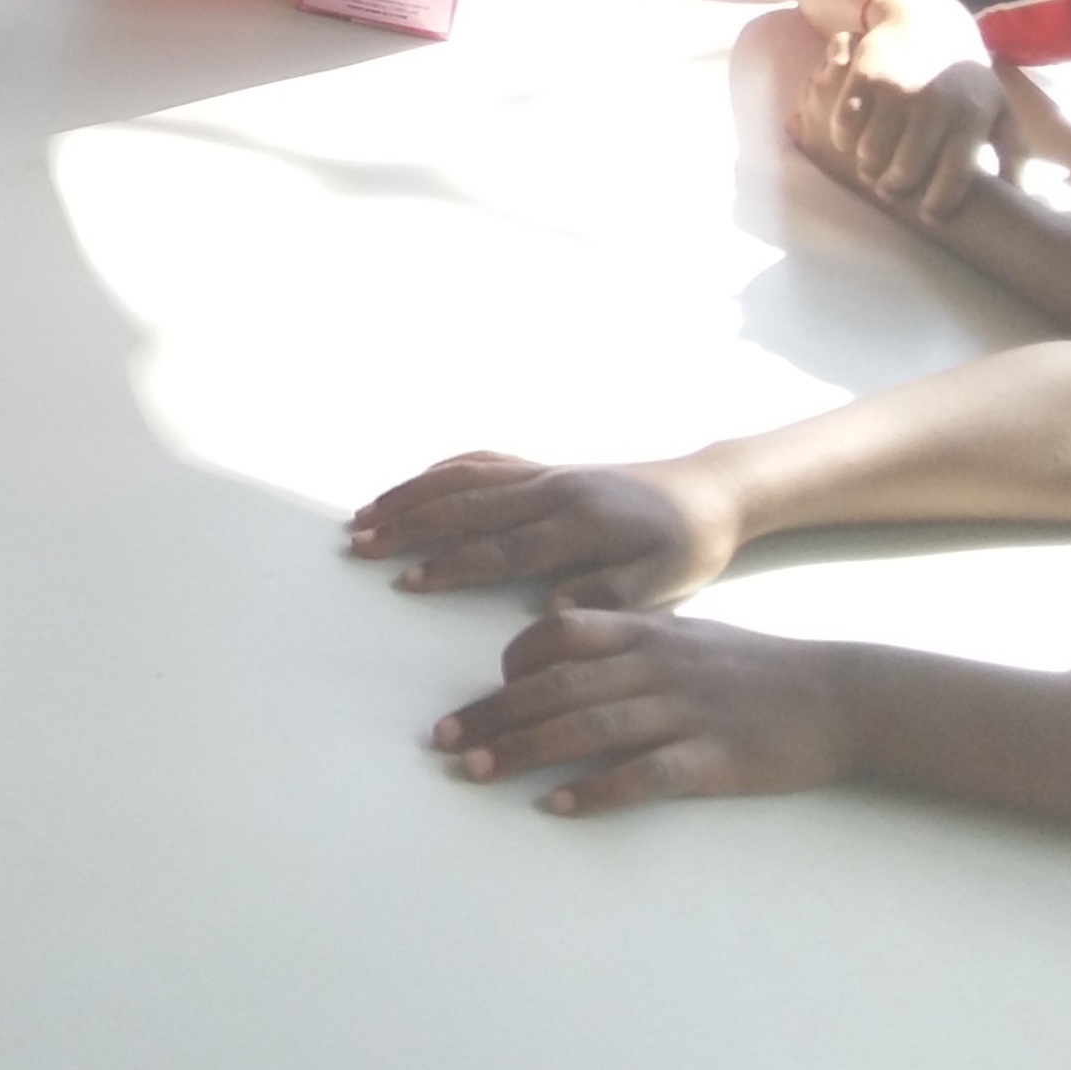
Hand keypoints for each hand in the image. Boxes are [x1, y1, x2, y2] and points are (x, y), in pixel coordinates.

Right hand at [349, 451, 745, 608]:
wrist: (710, 490)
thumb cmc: (686, 545)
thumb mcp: (662, 584)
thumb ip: (607, 595)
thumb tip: (551, 608)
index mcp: (578, 524)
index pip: (501, 547)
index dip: (452, 564)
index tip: (407, 580)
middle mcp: (552, 489)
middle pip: (466, 506)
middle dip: (408, 525)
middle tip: (360, 543)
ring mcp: (544, 473)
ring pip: (464, 478)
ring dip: (411, 495)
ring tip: (367, 514)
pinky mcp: (544, 467)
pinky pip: (483, 461)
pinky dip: (441, 471)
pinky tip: (416, 486)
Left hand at [431, 608, 859, 815]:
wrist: (842, 695)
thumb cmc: (753, 669)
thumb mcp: (684, 636)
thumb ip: (624, 641)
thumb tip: (554, 653)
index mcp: (645, 631)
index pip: (557, 633)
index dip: (511, 663)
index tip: (480, 694)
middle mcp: (655, 665)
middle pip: (556, 685)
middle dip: (493, 712)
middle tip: (442, 740)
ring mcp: (684, 710)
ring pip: (587, 726)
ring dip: (524, 750)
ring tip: (477, 771)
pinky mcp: (714, 758)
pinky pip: (645, 774)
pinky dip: (598, 790)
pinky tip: (560, 806)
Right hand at [791, 31, 1015, 231]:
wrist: (928, 21)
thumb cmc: (966, 79)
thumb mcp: (998, 110)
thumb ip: (1014, 154)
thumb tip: (1023, 197)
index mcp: (971, 116)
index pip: (954, 176)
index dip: (939, 205)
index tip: (929, 218)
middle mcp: (935, 102)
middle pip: (906, 169)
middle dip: (895, 189)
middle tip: (891, 191)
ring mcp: (897, 87)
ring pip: (871, 151)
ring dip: (868, 167)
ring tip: (872, 169)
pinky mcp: (865, 74)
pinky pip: (846, 123)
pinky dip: (845, 138)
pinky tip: (853, 140)